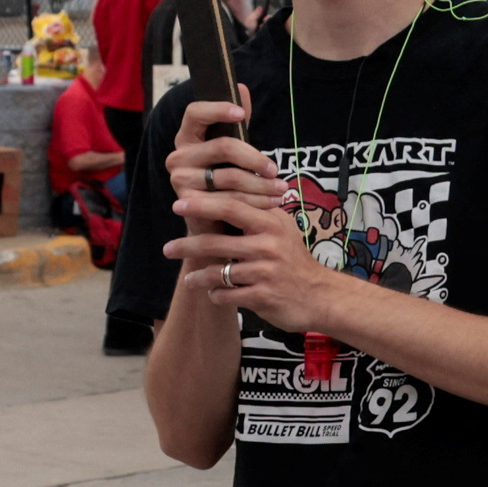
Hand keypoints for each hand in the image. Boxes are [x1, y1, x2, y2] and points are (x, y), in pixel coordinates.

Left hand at [165, 99, 341, 331]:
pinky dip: (216, 294)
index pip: (231, 206)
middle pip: (216, 241)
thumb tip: (223, 190)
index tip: (179, 203)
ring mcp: (265, 271)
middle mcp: (268, 244)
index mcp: (271, 222)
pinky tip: (213, 293)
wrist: (320, 295)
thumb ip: (257, 211)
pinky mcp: (262, 296)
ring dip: (199, 277)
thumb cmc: (294, 259)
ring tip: (188, 279)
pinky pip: (227, 294)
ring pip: (218, 272)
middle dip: (188, 245)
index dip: (202, 204)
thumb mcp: (283, 229)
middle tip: (168, 248)